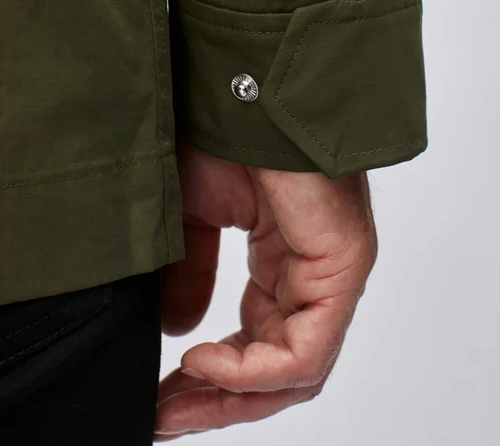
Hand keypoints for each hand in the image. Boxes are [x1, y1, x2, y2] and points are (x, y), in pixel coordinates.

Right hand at [154, 141, 377, 438]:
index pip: (254, 343)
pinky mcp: (341, 268)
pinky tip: (202, 363)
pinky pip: (304, 350)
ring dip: (229, 395)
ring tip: (174, 403)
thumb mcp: (190, 215)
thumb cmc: (221, 134)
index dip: (206, 380)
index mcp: (282, 260)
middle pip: (273, 369)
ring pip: (292, 371)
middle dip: (214, 400)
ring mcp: (331, 273)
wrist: (245, 85)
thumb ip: (188, 275)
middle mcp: (311, 273)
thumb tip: (180, 333)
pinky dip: (251, 372)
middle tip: (162, 417)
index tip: (158, 397)